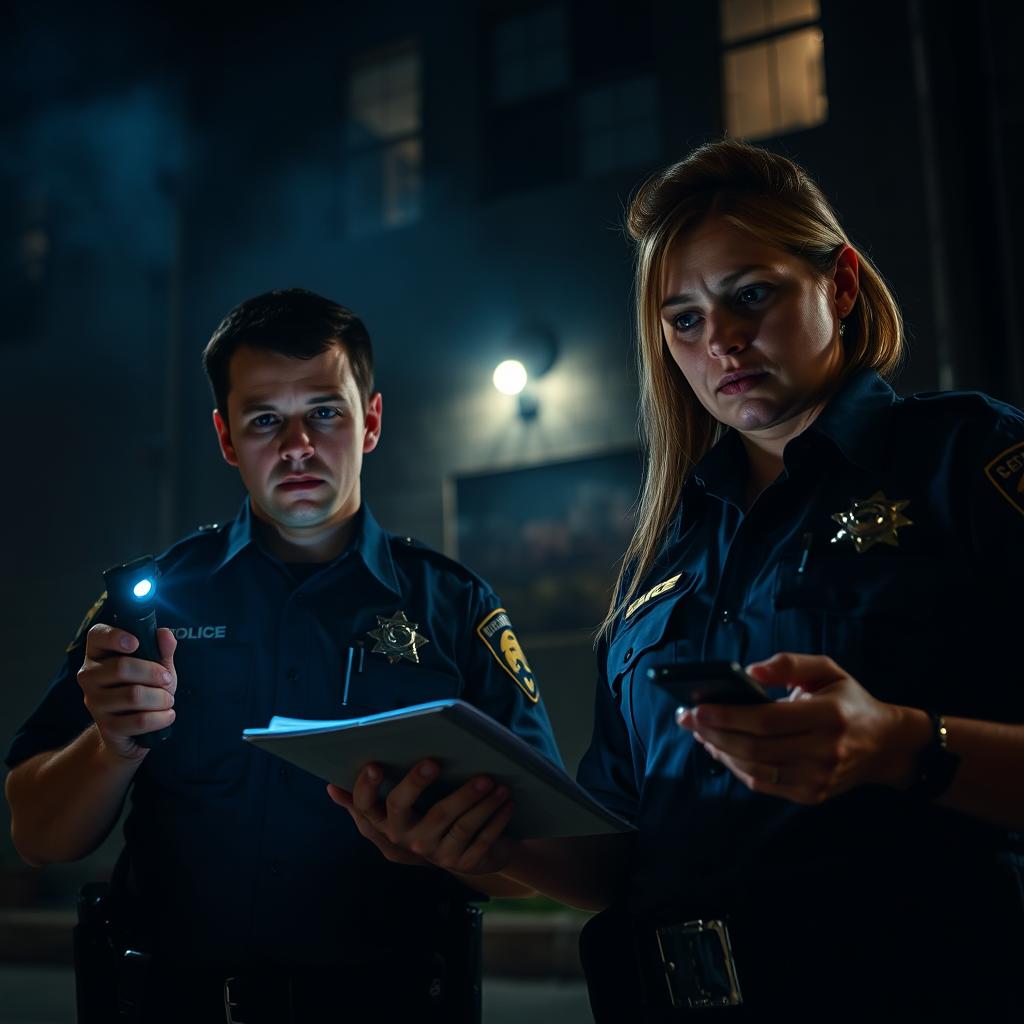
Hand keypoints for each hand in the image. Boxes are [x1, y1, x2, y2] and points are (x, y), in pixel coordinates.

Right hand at [77, 624, 176, 759]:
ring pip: (134, 695)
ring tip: (168, 700)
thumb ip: (162, 649)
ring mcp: (94, 702)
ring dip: (161, 697)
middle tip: (167, 679)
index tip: (136, 643)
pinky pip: (140, 720)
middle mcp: (89, 676)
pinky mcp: (106, 727)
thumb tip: (164, 633)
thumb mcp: (157, 665)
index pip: (97, 636)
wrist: (134, 728)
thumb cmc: (146, 687)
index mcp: (99, 653)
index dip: (115, 636)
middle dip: (154, 673)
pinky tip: (168, 715)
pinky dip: (161, 717)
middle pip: (121, 667)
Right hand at [327, 760, 516, 874]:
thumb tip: (331, 788)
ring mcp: (435, 854)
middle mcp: (406, 842)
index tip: (374, 765)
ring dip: (473, 801)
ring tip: (490, 779)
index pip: (367, 808)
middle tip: (433, 760)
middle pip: (407, 811)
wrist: (468, 854)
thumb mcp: (398, 812)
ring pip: (453, 825)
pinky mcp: (465, 863)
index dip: (367, 789)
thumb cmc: (428, 818)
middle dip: (418, 785)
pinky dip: (496, 819)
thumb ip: (368, 800)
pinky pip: (481, 840)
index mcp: (385, 825)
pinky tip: (506, 800)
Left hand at [675, 652, 912, 803]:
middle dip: (713, 733)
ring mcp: (818, 778)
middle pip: (754, 748)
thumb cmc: (848, 700)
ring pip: (754, 769)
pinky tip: (721, 749)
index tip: (696, 707)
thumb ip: (789, 664)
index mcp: (828, 717)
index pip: (767, 721)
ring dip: (720, 750)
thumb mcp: (827, 669)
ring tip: (699, 732)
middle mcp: (824, 752)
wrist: (886, 745)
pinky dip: (736, 767)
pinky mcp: (811, 795)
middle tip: (687, 719)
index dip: (728, 716)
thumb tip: (749, 669)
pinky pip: (763, 784)